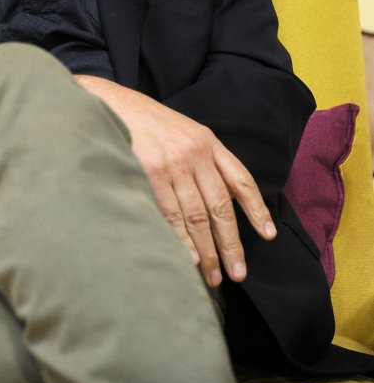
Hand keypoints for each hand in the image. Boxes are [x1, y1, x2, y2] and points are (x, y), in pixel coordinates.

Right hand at [75, 75, 276, 287]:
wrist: (114, 106)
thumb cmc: (149, 123)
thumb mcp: (185, 131)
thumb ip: (205, 160)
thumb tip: (224, 200)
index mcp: (208, 142)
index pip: (240, 178)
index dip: (256, 208)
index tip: (268, 234)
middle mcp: (195, 153)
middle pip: (220, 206)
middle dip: (231, 244)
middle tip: (238, 272)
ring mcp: (173, 164)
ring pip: (197, 216)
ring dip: (206, 250)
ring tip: (212, 276)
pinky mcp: (150, 173)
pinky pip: (170, 214)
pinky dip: (181, 240)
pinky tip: (188, 258)